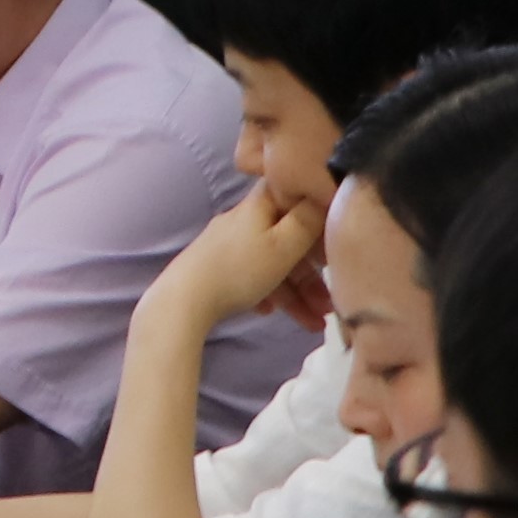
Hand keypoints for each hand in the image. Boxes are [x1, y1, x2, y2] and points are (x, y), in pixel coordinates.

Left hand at [151, 183, 326, 331]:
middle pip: (287, 241)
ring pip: (272, 266)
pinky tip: (271, 313)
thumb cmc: (239, 269)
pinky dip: (268, 296)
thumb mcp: (284, 243)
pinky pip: (250, 279)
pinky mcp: (215, 270)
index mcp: (258, 206)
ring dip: (297, 294)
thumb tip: (325, 193)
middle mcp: (241, 221)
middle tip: (330, 305)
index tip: (334, 239)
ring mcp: (226, 246)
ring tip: (314, 323)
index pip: (293, 194)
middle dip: (312, 274)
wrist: (182, 301)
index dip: (319, 212)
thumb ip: (309, 220)